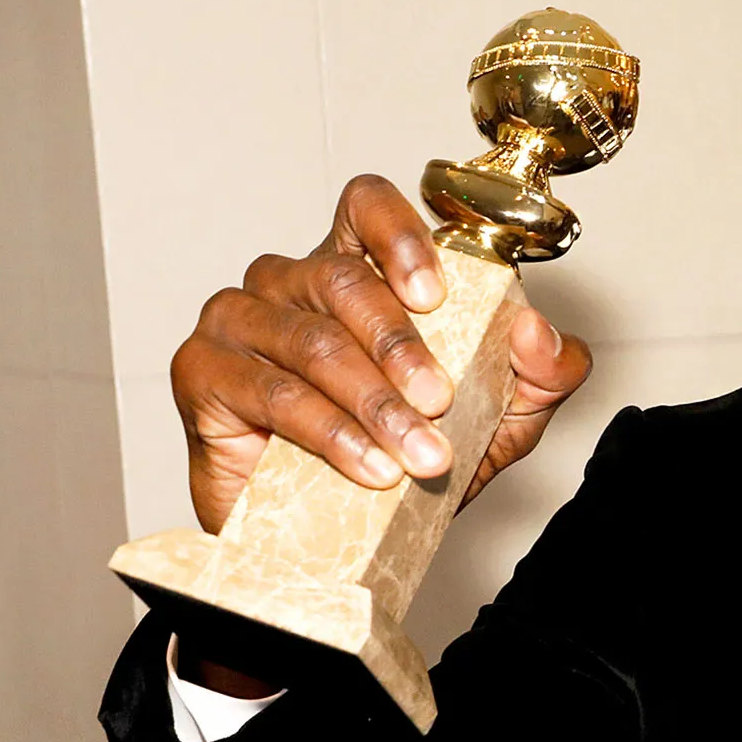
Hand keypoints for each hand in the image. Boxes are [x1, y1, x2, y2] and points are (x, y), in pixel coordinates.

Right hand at [172, 174, 592, 533]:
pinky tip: (369, 467)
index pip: (365, 206)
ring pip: (311, 340)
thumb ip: (540, 372)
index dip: (398, 234)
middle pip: (341, 280)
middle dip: (401, 347)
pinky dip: (330, 432)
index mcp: (356, 270)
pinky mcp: (201, 372)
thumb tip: (537, 332)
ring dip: (373, 402)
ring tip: (417, 455)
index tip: (436, 295)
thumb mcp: (501, 416)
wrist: (338, 535)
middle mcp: (289, 281)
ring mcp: (239, 321)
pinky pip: (270, 393)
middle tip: (439, 402)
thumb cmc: (408, 452)